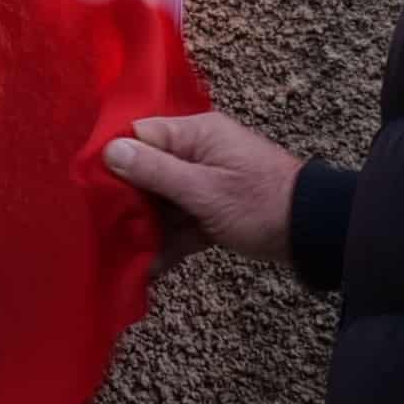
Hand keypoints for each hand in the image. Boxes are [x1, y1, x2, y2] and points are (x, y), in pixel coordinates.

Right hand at [103, 108, 306, 267]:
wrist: (313, 232)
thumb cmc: (260, 204)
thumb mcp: (203, 190)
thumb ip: (155, 171)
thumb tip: (109, 151)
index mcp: (196, 134)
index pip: (139, 135)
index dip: (113, 160)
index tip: (90, 189)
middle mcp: (198, 152)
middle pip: (146, 171)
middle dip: (127, 202)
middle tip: (105, 230)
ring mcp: (206, 182)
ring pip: (162, 201)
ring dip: (146, 228)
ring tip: (123, 256)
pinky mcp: (213, 210)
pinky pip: (181, 222)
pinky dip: (169, 243)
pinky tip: (150, 269)